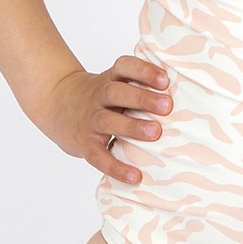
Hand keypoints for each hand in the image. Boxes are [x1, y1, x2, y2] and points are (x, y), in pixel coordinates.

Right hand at [39, 55, 172, 184]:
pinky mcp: (83, 144)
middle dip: (142, 98)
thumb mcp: (113, 81)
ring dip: (132, 127)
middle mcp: (98, 96)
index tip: (165, 79)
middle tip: (167, 106)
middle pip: (116, 92)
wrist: (56, 104)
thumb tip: (187, 91)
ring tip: (156, 133)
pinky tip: (135, 176)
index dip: (143, 71)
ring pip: (107, 120)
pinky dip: (116, 167)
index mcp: (110, 79)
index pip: (124, 66)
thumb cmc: (100, 96)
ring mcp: (90, 120)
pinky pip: (98, 156)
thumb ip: (139, 84)